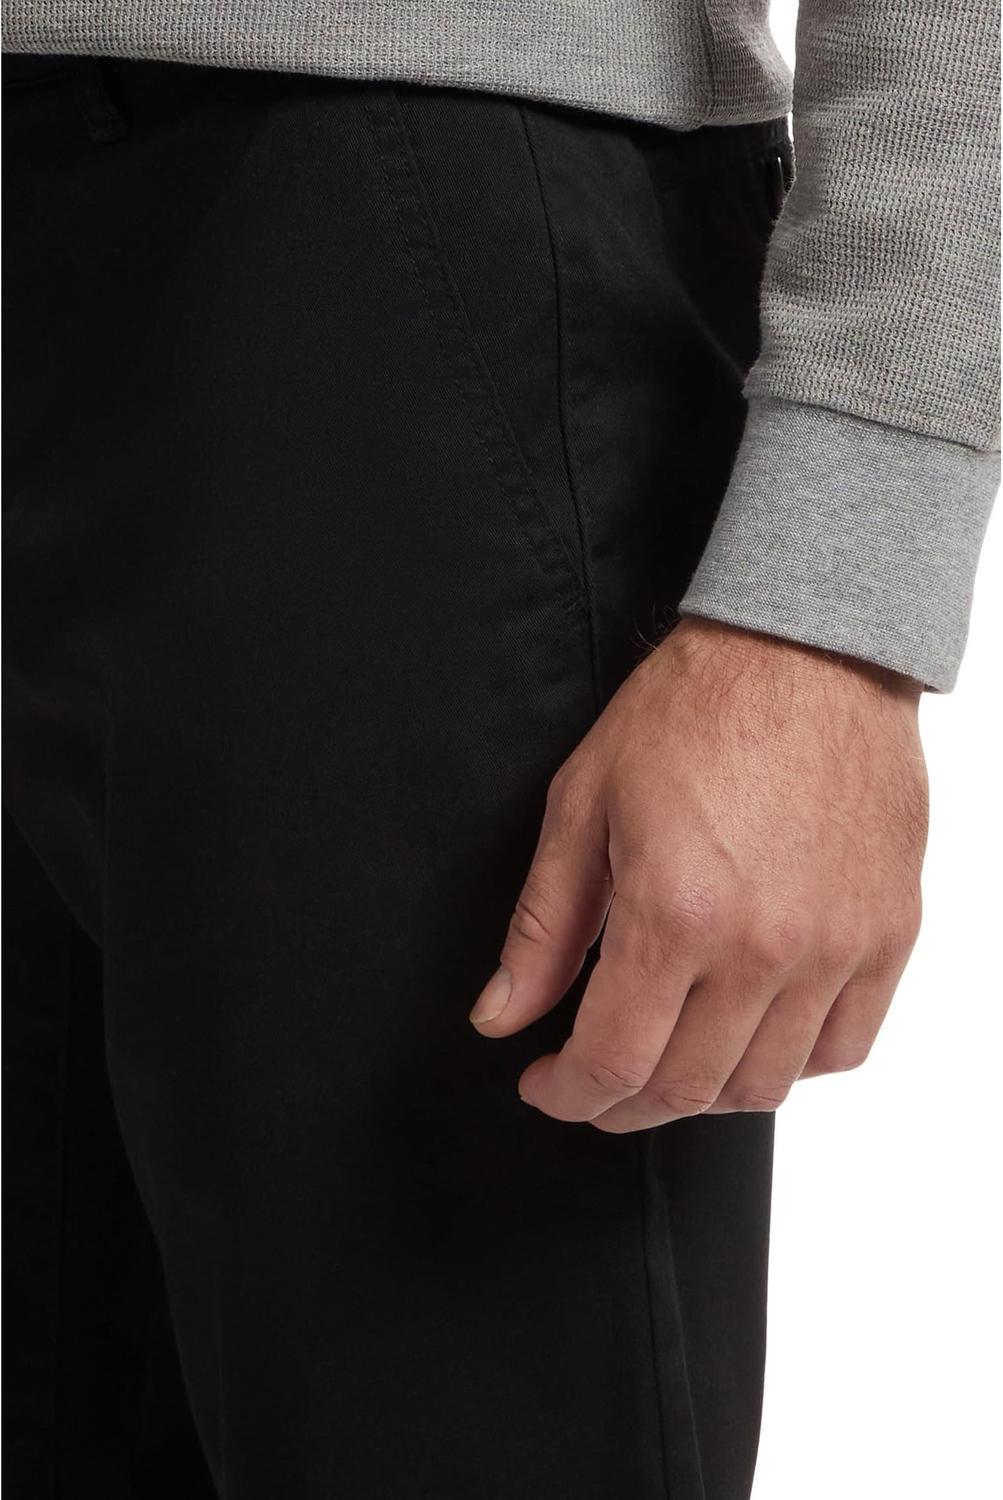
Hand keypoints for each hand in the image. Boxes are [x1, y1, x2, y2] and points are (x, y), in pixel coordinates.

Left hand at [470, 618, 927, 1129]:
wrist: (809, 649)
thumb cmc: (691, 709)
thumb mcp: (584, 804)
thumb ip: (543, 926)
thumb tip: (501, 1016)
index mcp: (675, 911)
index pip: (613, 1062)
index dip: (567, 1093)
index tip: (547, 1084)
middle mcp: (763, 946)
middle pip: (685, 1089)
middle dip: (620, 1103)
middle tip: (593, 1079)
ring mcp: (836, 946)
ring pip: (764, 1085)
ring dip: (699, 1094)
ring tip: (665, 1058)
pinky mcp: (889, 932)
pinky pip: (843, 1048)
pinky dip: (788, 1063)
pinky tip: (748, 1034)